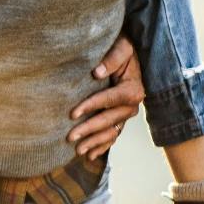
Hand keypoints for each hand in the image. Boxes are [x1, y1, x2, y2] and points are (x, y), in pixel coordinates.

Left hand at [68, 34, 144, 159]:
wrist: (133, 55)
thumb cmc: (125, 49)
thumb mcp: (122, 47)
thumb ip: (112, 58)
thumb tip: (96, 72)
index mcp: (132, 89)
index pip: (108, 100)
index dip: (90, 107)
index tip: (72, 114)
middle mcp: (132, 105)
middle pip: (109, 120)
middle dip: (89, 130)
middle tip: (70, 137)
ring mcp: (127, 114)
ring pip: (111, 132)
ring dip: (95, 142)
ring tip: (78, 151)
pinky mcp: (121, 118)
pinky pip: (113, 135)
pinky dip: (103, 146)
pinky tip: (90, 156)